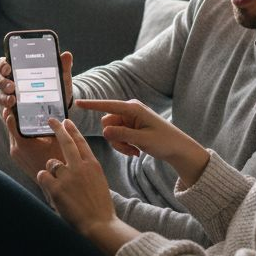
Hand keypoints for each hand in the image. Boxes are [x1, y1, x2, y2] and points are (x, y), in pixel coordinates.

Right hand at [0, 51, 73, 110]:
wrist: (59, 106)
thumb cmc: (55, 87)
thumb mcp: (60, 77)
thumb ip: (62, 66)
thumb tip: (66, 55)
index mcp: (18, 69)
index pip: (3, 63)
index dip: (2, 64)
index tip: (8, 67)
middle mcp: (9, 81)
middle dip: (2, 81)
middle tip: (12, 86)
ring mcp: (9, 96)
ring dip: (3, 97)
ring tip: (12, 100)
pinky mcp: (12, 110)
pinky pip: (4, 110)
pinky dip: (6, 111)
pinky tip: (11, 113)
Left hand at [2, 107, 64, 182]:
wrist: (54, 181)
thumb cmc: (57, 161)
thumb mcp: (56, 141)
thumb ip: (52, 128)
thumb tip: (52, 115)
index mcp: (22, 144)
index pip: (11, 123)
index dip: (10, 112)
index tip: (12, 103)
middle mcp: (15, 149)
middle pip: (10, 128)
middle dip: (13, 116)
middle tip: (16, 104)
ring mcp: (15, 155)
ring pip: (12, 135)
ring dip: (15, 125)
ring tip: (20, 113)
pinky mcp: (17, 158)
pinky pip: (14, 141)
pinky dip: (18, 134)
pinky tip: (25, 128)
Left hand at [35, 118, 116, 237]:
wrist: (99, 224)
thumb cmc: (100, 206)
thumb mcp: (99, 181)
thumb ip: (87, 169)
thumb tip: (75, 160)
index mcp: (93, 164)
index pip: (81, 142)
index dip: (72, 130)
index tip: (66, 121)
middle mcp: (80, 167)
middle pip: (65, 142)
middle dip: (57, 129)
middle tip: (50, 120)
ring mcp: (68, 177)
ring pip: (51, 163)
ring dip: (52, 172)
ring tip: (61, 187)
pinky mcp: (57, 188)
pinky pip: (43, 176)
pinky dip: (45, 182)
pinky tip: (53, 191)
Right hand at [73, 99, 210, 188]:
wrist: (179, 149)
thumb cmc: (165, 142)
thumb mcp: (142, 140)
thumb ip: (122, 135)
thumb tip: (104, 131)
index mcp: (133, 108)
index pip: (107, 105)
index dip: (91, 105)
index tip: (77, 103)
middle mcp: (129, 111)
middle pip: (107, 123)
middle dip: (114, 139)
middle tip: (128, 150)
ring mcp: (130, 119)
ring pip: (111, 132)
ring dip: (119, 144)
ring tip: (134, 152)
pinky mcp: (131, 127)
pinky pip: (118, 136)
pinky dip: (124, 145)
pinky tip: (136, 151)